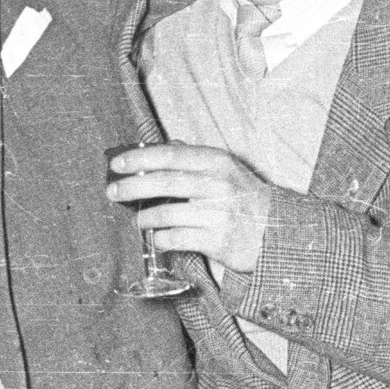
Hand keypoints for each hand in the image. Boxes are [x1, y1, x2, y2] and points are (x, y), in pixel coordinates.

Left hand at [107, 143, 272, 274]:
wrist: (277, 231)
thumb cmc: (246, 198)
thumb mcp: (227, 170)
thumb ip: (196, 157)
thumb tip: (164, 147)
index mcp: (217, 162)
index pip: (170, 154)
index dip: (139, 158)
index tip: (117, 164)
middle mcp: (217, 185)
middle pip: (163, 182)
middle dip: (131, 186)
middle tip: (112, 191)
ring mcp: (217, 214)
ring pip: (166, 213)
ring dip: (144, 217)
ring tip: (138, 219)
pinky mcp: (217, 241)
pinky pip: (176, 238)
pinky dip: (160, 238)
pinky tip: (157, 237)